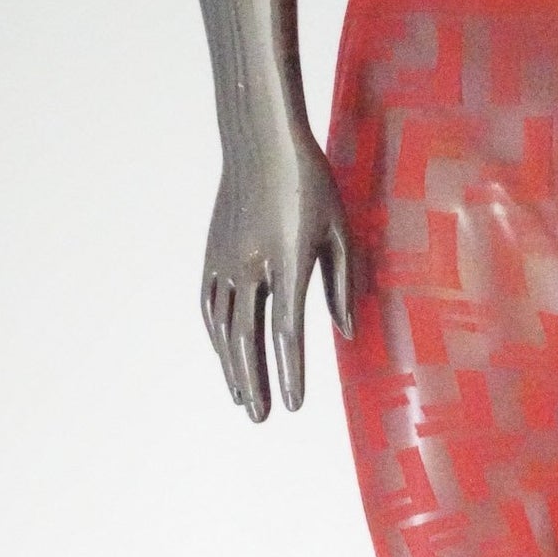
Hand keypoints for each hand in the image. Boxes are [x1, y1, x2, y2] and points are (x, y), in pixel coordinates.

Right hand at [200, 136, 355, 421]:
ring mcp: (225, 258)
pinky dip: (217, 337)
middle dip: (256, 381)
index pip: (287, 330)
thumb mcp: (340, 229)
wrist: (259, 137)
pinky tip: (226, 356)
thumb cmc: (310, 182)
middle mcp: (250, 263)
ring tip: (244, 399)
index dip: (289, 371)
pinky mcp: (212, 252)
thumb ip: (344, 283)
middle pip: (248, 337)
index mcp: (287, 259)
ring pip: (223, 326)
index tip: (294, 404)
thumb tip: (347, 333)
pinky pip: (210, 305)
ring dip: (233, 366)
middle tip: (263, 418)